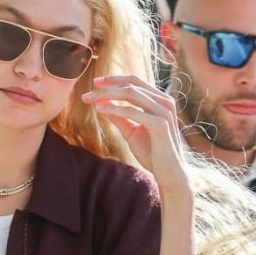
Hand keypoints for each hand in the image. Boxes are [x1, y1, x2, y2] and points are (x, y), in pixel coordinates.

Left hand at [82, 76, 190, 197]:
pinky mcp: (161, 125)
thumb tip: (101, 104)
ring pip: (132, 93)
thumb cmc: (152, 153)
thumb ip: (119, 117)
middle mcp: (164, 102)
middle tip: (87, 94)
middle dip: (107, 87)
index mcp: (159, 100)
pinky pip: (134, 112)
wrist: (168, 174)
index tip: (95, 83)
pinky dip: (116, 110)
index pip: (134, 81)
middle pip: (131, 85)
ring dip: (108, 95)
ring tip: (90, 100)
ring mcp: (164, 112)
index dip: (114, 80)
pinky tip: (101, 111)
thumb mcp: (131, 132)